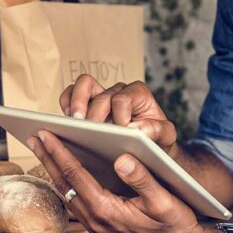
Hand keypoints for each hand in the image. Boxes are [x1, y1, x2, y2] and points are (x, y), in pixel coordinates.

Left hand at [27, 129, 208, 232]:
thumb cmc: (177, 224)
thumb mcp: (165, 199)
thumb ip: (142, 178)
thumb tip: (122, 158)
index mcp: (108, 212)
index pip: (76, 176)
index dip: (59, 153)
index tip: (45, 134)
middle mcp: (97, 224)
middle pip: (65, 186)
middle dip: (48, 160)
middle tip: (34, 137)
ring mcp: (98, 232)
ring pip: (69, 197)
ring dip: (56, 174)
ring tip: (46, 152)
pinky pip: (79, 208)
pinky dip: (70, 187)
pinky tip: (69, 176)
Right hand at [58, 75, 177, 152]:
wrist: (149, 147)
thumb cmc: (157, 139)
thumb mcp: (166, 136)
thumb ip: (157, 130)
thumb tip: (135, 129)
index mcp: (138, 94)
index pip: (122, 99)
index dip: (119, 115)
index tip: (121, 132)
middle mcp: (118, 91)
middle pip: (100, 93)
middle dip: (94, 112)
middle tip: (91, 129)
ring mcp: (100, 96)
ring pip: (82, 85)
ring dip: (76, 103)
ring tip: (75, 123)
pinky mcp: (86, 105)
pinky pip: (70, 95)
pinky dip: (66, 104)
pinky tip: (67, 123)